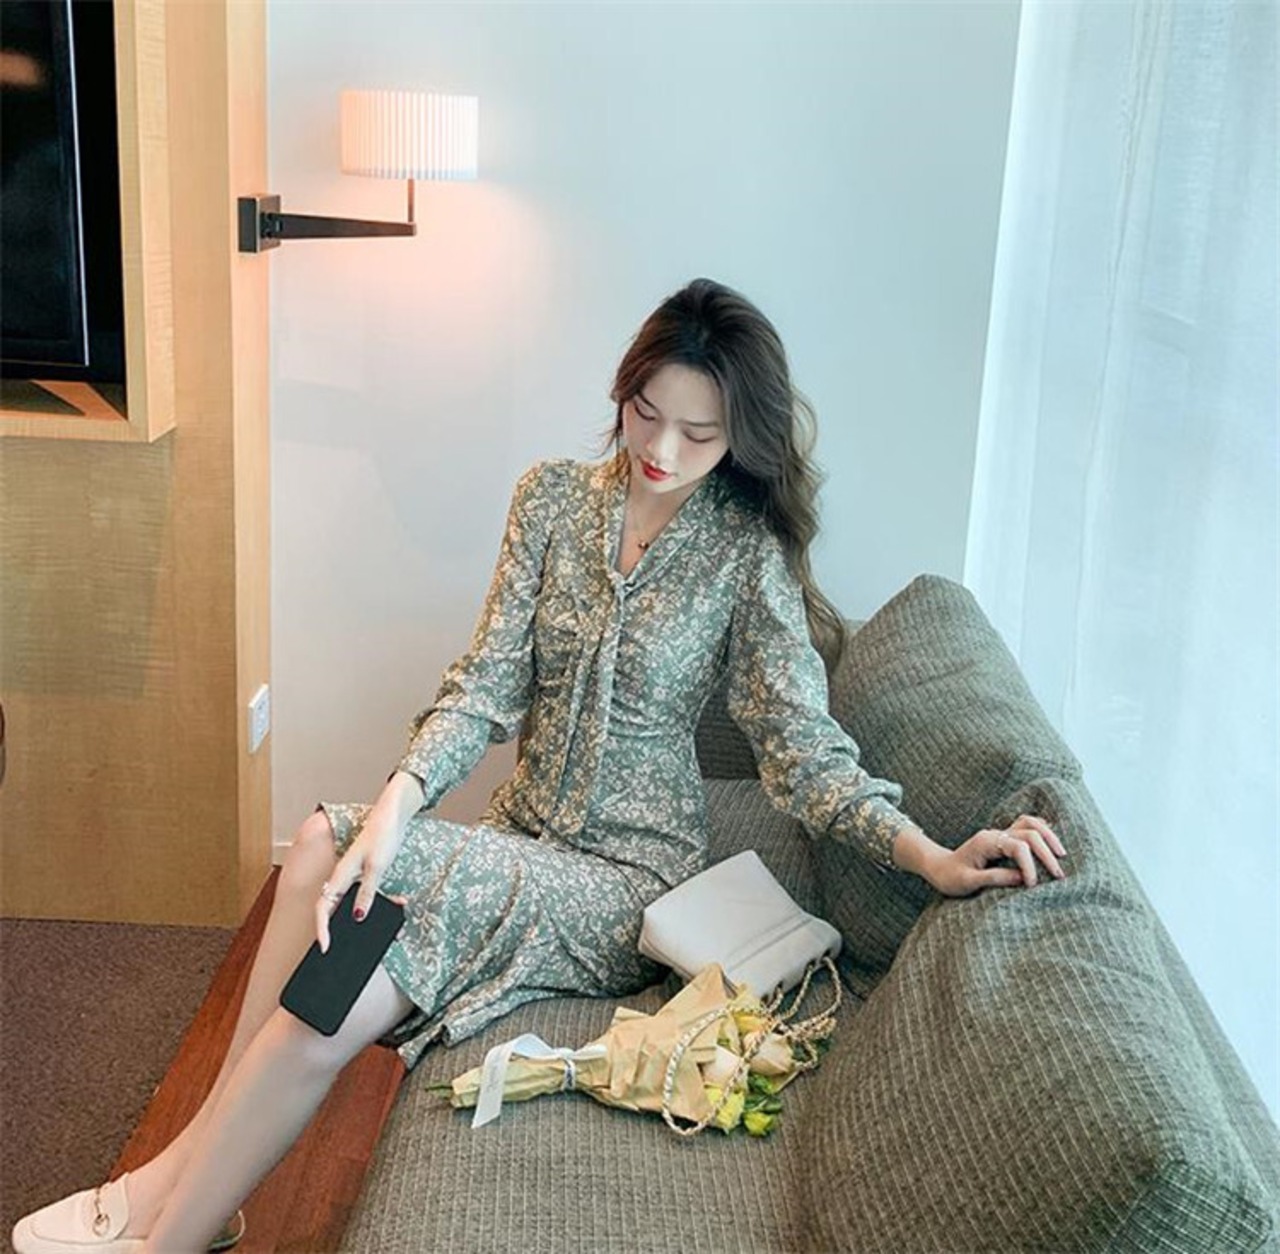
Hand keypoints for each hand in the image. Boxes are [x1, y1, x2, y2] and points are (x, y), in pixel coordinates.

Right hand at [315, 810, 408, 952]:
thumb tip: (358, 917)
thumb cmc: (382, 836)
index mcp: (340, 875)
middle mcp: (343, 876)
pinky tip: (396, 903)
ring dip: (359, 915)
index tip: (325, 946)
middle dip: (333, 928)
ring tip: (371, 930)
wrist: (393, 816)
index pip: (323, 907)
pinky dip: (376, 901)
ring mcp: (354, 874)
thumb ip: (367, 892)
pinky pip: (364, 892)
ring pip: (349, 901)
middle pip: (331, 908)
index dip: (321, 928)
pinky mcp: (365, 872)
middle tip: (339, 947)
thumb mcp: (377, 868)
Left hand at [924, 814, 1068, 897]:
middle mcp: (994, 834)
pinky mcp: (1002, 839)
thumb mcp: (968, 881)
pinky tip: (1052, 842)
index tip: (1033, 885)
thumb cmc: (949, 877)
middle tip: (1059, 875)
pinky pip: (1025, 826)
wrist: (937, 867)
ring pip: (1030, 824)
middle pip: (1029, 833)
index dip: (1030, 866)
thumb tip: (1023, 879)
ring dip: (1048, 837)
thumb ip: (994, 878)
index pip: (1018, 847)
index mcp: (986, 842)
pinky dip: (1041, 831)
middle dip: (1046, 852)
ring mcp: (999, 834)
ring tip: (1061, 854)